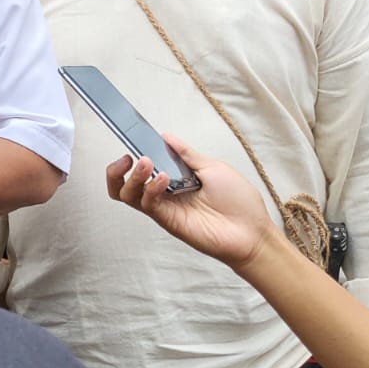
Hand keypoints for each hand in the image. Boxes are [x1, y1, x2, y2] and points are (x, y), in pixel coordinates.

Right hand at [105, 136, 276, 271]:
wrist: (252, 230)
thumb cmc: (238, 202)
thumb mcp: (212, 167)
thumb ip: (187, 154)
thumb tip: (166, 137)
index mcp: (173, 179)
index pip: (142, 167)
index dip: (132, 155)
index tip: (131, 139)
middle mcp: (164, 194)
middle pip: (124, 185)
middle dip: (116, 170)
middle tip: (128, 157)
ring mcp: (165, 208)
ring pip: (128, 195)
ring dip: (132, 177)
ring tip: (146, 163)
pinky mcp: (168, 221)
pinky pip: (148, 204)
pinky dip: (151, 188)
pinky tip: (164, 178)